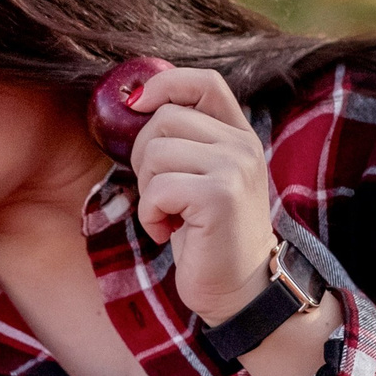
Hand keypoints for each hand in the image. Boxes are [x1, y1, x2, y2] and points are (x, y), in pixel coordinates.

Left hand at [125, 67, 278, 322]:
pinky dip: (150, 215)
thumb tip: (133, 104)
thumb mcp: (201, 180)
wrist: (240, 292)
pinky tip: (167, 232)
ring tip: (166, 215)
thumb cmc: (210, 238)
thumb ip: (183, 143)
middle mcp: (242, 146)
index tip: (136, 106)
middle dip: (143, 157)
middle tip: (159, 194)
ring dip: (147, 190)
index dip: (164, 84)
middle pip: (164, 118)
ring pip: (156, 152)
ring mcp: (234, 168)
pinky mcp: (219, 195)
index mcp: (239, 136)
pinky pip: (157, 188)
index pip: (204, 83)